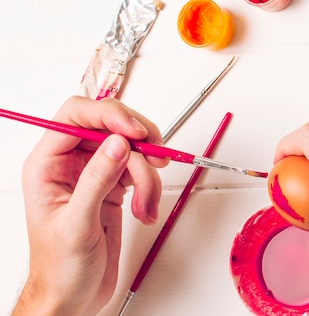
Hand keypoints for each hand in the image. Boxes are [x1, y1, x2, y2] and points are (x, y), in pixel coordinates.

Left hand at [13, 96, 166, 315]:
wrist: (73, 297)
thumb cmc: (60, 268)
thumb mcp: (76, 224)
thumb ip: (96, 179)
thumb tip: (117, 145)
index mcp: (48, 164)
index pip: (76, 116)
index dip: (108, 115)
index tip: (135, 131)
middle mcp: (71, 162)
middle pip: (110, 126)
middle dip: (138, 142)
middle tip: (156, 156)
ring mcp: (94, 173)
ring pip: (132, 150)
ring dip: (147, 177)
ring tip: (145, 205)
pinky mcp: (113, 186)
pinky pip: (140, 171)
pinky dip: (150, 189)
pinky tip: (145, 210)